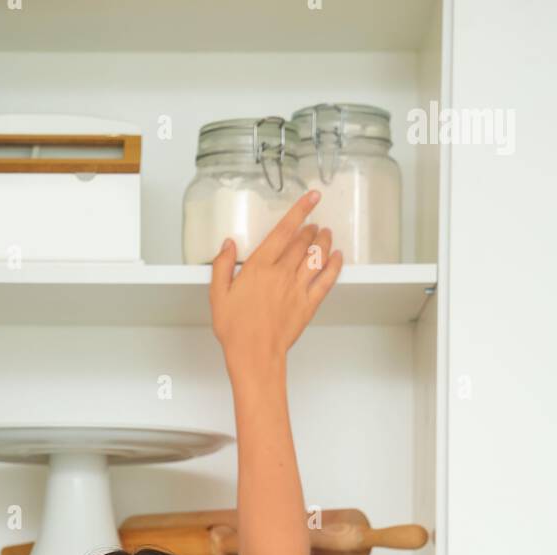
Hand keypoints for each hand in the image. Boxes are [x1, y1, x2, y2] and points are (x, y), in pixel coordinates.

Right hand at [209, 191, 341, 380]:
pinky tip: (337, 257)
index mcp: (260, 266)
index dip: (300, 210)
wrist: (254, 355)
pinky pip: (327, 280)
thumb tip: (228, 245)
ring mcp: (298, 288)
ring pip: (317, 256)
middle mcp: (282, 273)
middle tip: (313, 223)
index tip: (312, 197)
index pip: (284, 230)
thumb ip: (222, 266)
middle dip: (311, 228)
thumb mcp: (218, 295)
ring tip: (326, 233)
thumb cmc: (235, 329)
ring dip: (324, 242)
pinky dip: (334, 266)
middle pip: (303, 242)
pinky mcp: (308, 305)